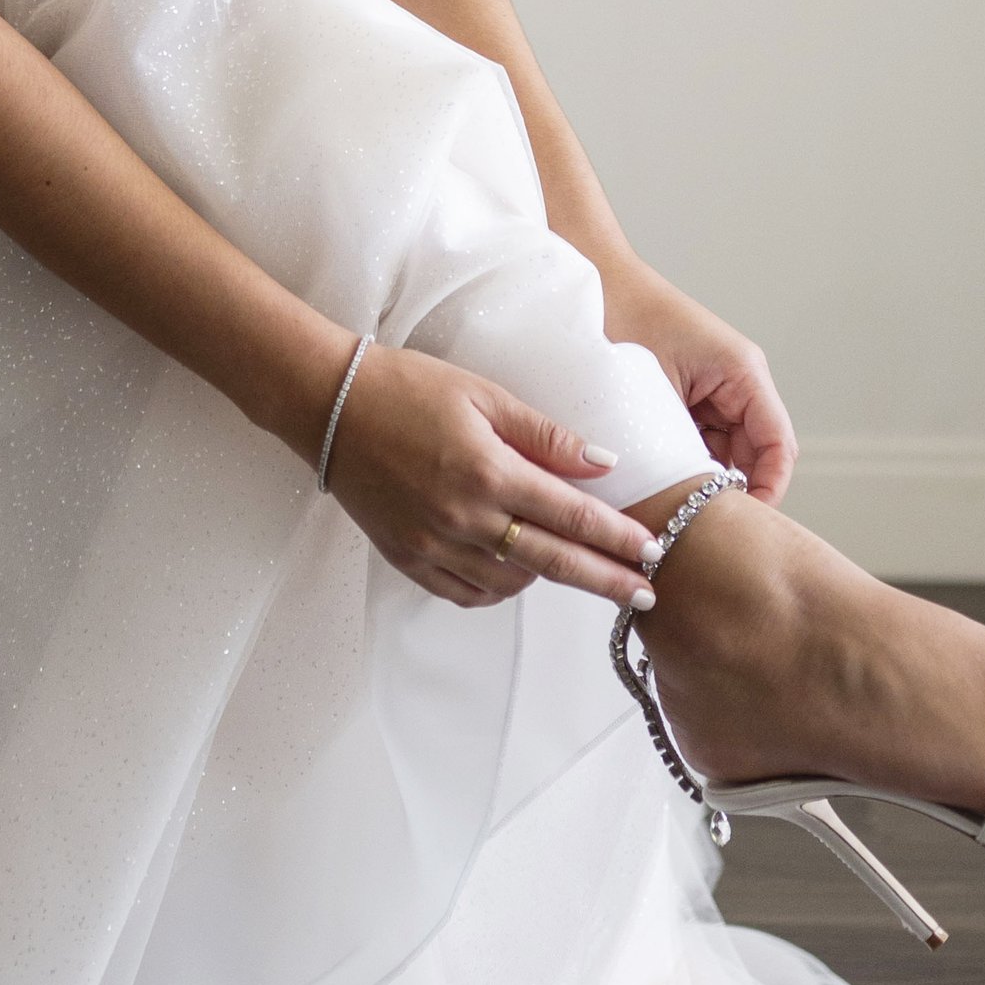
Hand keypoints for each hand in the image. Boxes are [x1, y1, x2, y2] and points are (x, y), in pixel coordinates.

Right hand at [325, 344, 658, 610]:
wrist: (331, 406)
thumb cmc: (407, 387)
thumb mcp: (483, 395)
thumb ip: (546, 435)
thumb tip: (605, 463)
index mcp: (488, 471)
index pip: (571, 514)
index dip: (617, 537)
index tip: (654, 551)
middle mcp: (463, 517)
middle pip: (553, 560)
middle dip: (607, 580)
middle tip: (647, 596)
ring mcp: (433, 544)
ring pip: (511, 581)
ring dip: (549, 576)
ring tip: (573, 564)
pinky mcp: (407, 558)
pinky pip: (467, 593)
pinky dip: (498, 588)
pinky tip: (515, 573)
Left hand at [599, 260, 795, 502]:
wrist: (589, 277)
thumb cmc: (619, 317)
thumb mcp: (651, 394)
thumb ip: (675, 449)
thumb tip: (682, 504)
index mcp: (743, 372)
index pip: (777, 446)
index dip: (767, 491)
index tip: (740, 526)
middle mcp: (738, 380)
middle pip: (754, 454)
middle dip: (730, 490)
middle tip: (696, 525)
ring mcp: (715, 386)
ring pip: (725, 450)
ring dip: (703, 476)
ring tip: (672, 503)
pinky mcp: (691, 392)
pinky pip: (700, 437)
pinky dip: (683, 459)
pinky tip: (657, 476)